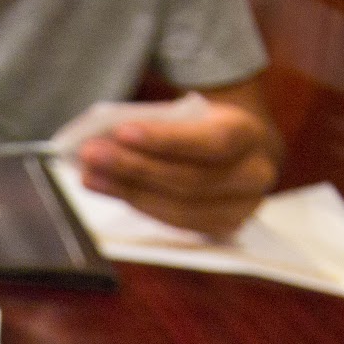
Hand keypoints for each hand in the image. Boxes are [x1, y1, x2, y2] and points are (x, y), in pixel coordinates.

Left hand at [75, 95, 280, 237]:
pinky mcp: (221, 229)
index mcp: (249, 135)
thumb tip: (108, 137)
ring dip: (128, 191)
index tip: (121, 132)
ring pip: (179, 209)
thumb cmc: (205, 127)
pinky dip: (139, 205)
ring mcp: (240, 210)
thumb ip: (161, 125)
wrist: (239, 151)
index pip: (211, 141)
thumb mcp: (193, 114)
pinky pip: (175, 223)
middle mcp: (253, 177)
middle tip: (91, 154)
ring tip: (91, 174)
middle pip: (189, 181)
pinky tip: (110, 188)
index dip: (166, 140)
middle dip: (134, 168)